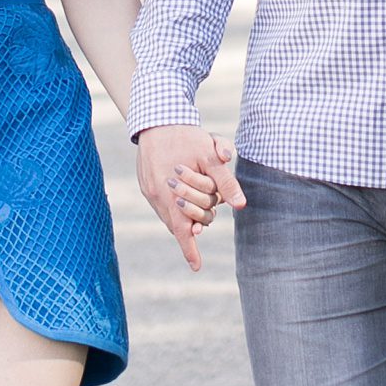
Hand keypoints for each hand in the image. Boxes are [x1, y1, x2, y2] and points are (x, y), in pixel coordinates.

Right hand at [136, 124, 245, 270]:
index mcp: (170, 194)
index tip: (197, 267)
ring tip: (196, 208)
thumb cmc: (187, 136)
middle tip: (209, 215)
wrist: (157, 117)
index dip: (190, 250)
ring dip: (183, 215)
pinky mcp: (145, 183)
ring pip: (169, 215)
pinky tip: (182, 195)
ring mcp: (148, 190)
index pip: (181, 231)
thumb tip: (240, 205)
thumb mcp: (211, 155)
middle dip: (196, 222)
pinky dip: (173, 205)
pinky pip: (161, 204)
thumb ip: (225, 182)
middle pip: (179, 223)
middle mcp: (156, 196)